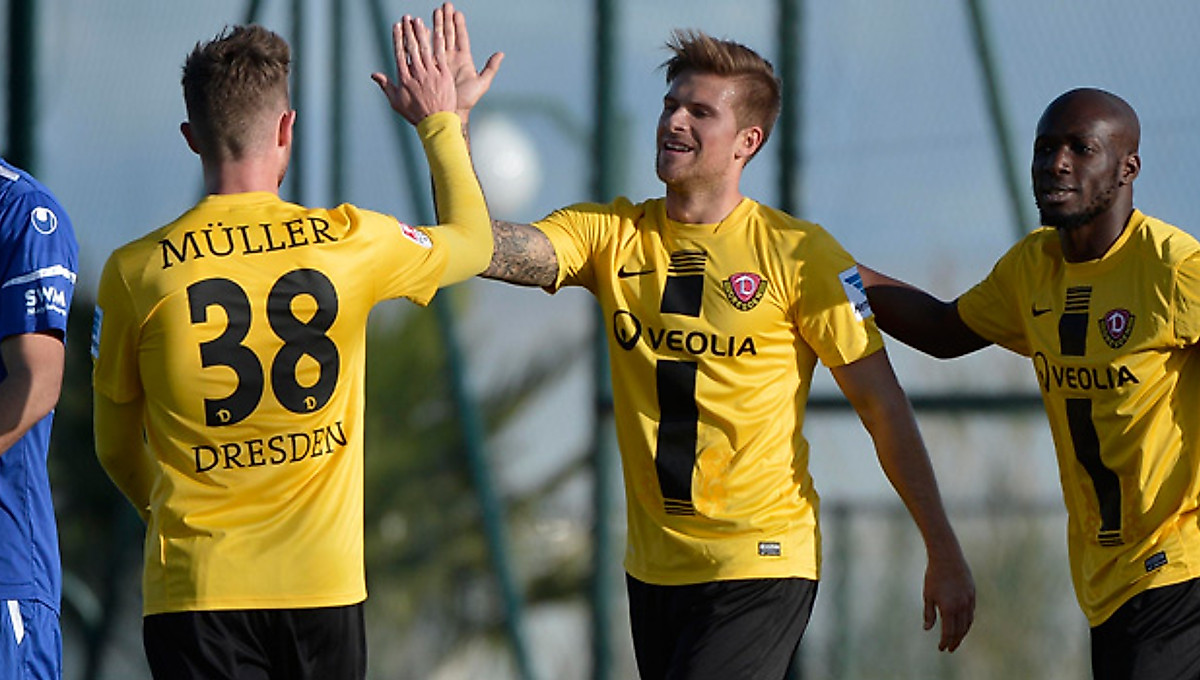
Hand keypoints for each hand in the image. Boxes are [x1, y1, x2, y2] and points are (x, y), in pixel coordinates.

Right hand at [370, 16, 455, 125]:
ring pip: (424, 48)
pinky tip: (438, 32)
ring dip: (421, 33)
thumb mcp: (396, 102)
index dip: (398, 38)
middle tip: (407, 17)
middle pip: (411, 47)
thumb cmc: (415, 114)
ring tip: (418, 20)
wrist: (436, 122)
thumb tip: (374, 74)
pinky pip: (440, 56)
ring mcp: (431, 73)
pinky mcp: (443, 75)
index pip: (400, 53)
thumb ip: (386, 85)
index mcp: (404, 78)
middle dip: (409, 31)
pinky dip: (438, 43)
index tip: (396, 26)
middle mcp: (417, 73)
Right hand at [434, 2, 503, 119]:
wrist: (451, 111)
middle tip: (444, 5)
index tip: (456, 12)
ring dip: (436, 25)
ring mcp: (442, 61)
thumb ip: (491, 68)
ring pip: (438, 39)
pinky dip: (426, 40)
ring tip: (434, 12)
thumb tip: (501, 53)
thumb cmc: (467, 100)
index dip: (459, 25)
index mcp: (464, 59)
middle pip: (449, 34)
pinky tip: (422, 28)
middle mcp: (452, 58)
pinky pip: (429, 50)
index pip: (461, 37)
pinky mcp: (432, 67)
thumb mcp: (482, 83)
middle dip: (446, 19)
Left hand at [922, 548, 975, 651]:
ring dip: (962, 633)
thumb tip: (927, 629)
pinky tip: (963, 625)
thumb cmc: (934, 576)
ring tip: (957, 640)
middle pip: (960, 630)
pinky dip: (967, 622)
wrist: (947, 557)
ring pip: (968, 623)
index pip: (948, 632)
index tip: (941, 648)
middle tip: (950, 648)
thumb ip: (928, 614)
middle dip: (955, 641)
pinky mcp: (972, 594)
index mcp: (948, 608)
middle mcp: (961, 606)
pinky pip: (971, 612)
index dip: (945, 642)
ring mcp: (969, 600)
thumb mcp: (928, 595)